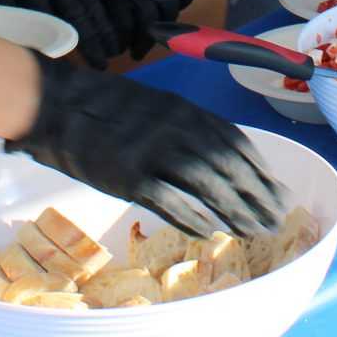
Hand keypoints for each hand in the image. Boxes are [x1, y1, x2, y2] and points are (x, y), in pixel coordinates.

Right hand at [10, 52, 283, 236]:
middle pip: (229, 166)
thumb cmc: (105, 109)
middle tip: (277, 220)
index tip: (279, 191)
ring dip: (236, 211)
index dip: (261, 170)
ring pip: (208, 184)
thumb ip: (186, 129)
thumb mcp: (156, 108)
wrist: (57, 104)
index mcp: (186, 111)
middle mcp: (178, 128)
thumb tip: (218, 161)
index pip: (237, 143)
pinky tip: (211, 232)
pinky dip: (194, 217)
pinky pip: (171, 200)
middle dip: (257, 195)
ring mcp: (153, 151)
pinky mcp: (129, 174)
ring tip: (255, 231)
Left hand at [91, 0, 198, 59]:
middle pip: (149, 34)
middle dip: (142, 43)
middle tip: (137, 49)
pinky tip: (166, 3)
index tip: (117, 48)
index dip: (120, 43)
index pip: (123, 34)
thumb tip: (111, 18)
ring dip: (160, 26)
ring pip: (168, 19)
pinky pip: (182, 1)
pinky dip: (174, 6)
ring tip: (152, 27)